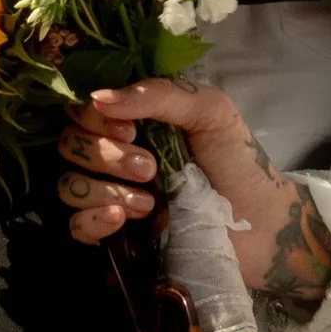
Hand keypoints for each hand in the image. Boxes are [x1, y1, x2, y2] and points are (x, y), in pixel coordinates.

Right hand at [56, 80, 330, 322]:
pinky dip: (92, 220)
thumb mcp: (209, 111)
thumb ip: (159, 95)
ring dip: (103, 189)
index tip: (130, 129)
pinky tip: (122, 218)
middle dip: (104, 155)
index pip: (84, 110)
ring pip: (69, 185)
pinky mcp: (116, 236)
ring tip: (150, 201)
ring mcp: (113, 196)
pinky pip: (76, 227)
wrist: (261, 223)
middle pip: (70, 146)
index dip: (96, 118)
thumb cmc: (238, 160)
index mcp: (134, 121)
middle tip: (149, 167)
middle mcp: (116, 155)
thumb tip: (98, 96)